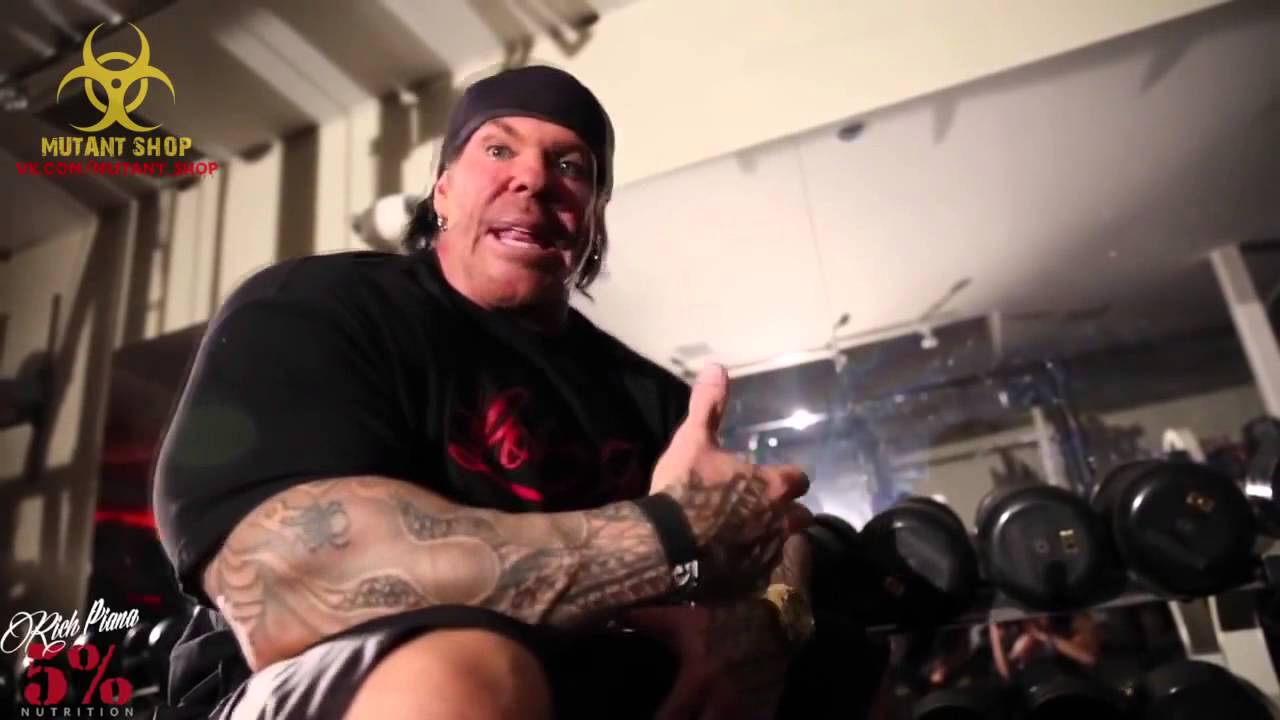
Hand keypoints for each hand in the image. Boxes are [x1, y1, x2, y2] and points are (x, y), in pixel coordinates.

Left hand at [625, 598, 793, 719]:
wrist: (773, 619)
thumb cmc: (723, 620)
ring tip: (698, 718)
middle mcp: (721, 703)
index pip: (669, 719)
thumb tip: (619, 616)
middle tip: (676, 719)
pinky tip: (719, 719)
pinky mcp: (764, 715)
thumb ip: (649, 622)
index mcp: (697, 680)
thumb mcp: (683, 620)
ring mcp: (745, 713)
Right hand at [650, 364, 811, 598]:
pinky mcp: (750, 583)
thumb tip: (717, 367)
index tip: (769, 480)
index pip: (799, 478)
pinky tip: (725, 564)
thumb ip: (709, 406)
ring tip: (738, 538)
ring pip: (779, 547)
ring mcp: (767, 556)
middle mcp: (780, 522)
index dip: (785, 478)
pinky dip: (747, 568)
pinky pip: (757, 575)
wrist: (663, 545)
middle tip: (757, 510)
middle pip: (799, 517)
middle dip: (785, 513)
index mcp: (774, 486)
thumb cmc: (683, 488)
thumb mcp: (693, 440)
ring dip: (766, 541)